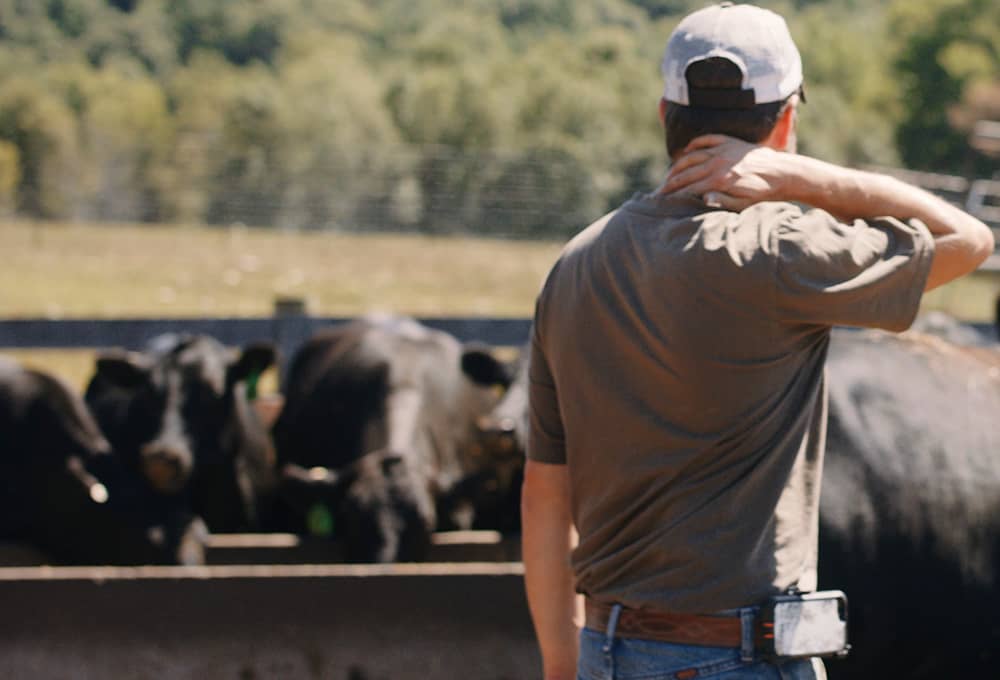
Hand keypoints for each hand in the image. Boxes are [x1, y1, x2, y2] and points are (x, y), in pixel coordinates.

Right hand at [661, 135, 788, 210]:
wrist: (784, 173)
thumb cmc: (763, 193)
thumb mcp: (743, 203)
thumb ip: (722, 201)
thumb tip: (703, 199)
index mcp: (720, 180)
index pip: (689, 189)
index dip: (674, 196)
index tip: (662, 202)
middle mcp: (719, 163)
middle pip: (687, 173)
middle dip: (670, 183)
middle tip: (659, 192)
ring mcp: (724, 151)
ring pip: (692, 156)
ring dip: (678, 165)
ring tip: (669, 174)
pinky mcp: (730, 142)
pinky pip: (707, 139)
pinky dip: (695, 144)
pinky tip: (686, 151)